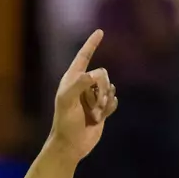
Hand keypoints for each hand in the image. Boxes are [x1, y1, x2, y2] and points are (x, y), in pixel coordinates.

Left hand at [48, 30, 118, 161]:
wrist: (71, 145)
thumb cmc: (65, 123)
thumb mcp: (66, 102)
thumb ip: (78, 84)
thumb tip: (92, 74)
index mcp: (71, 80)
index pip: (83, 57)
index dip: (91, 44)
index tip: (100, 32)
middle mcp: (82, 85)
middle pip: (102, 74)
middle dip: (101, 89)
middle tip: (94, 106)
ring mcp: (92, 97)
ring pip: (110, 87)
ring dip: (104, 101)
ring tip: (93, 115)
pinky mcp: (101, 108)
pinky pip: (114, 100)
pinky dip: (109, 108)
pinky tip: (100, 117)